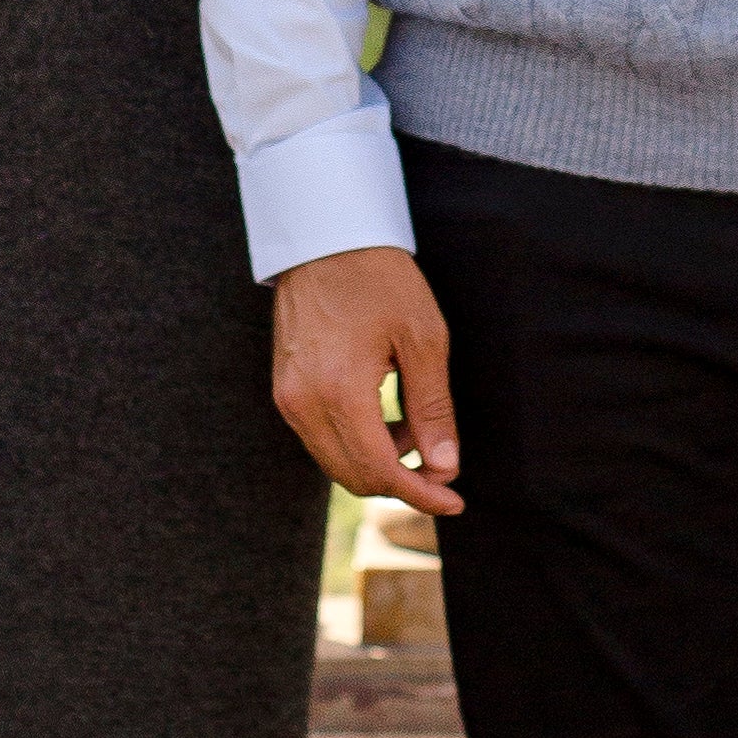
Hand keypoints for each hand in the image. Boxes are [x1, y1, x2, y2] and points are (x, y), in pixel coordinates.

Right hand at [270, 246, 462, 515]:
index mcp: (339, 391)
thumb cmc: (379, 279)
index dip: (421, 494)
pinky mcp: (284, 389)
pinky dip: (356, 442)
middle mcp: (303, 404)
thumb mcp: (423, 337)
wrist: (325, 235)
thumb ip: (433, 408)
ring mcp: (287, 397)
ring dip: (379, 461)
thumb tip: (444, 467)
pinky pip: (321, 438)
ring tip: (415, 427)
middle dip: (401, 481)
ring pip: (335, 461)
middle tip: (440, 464)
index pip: (380, 471)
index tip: (454, 501)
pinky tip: (385, 416)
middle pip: (353, 476)